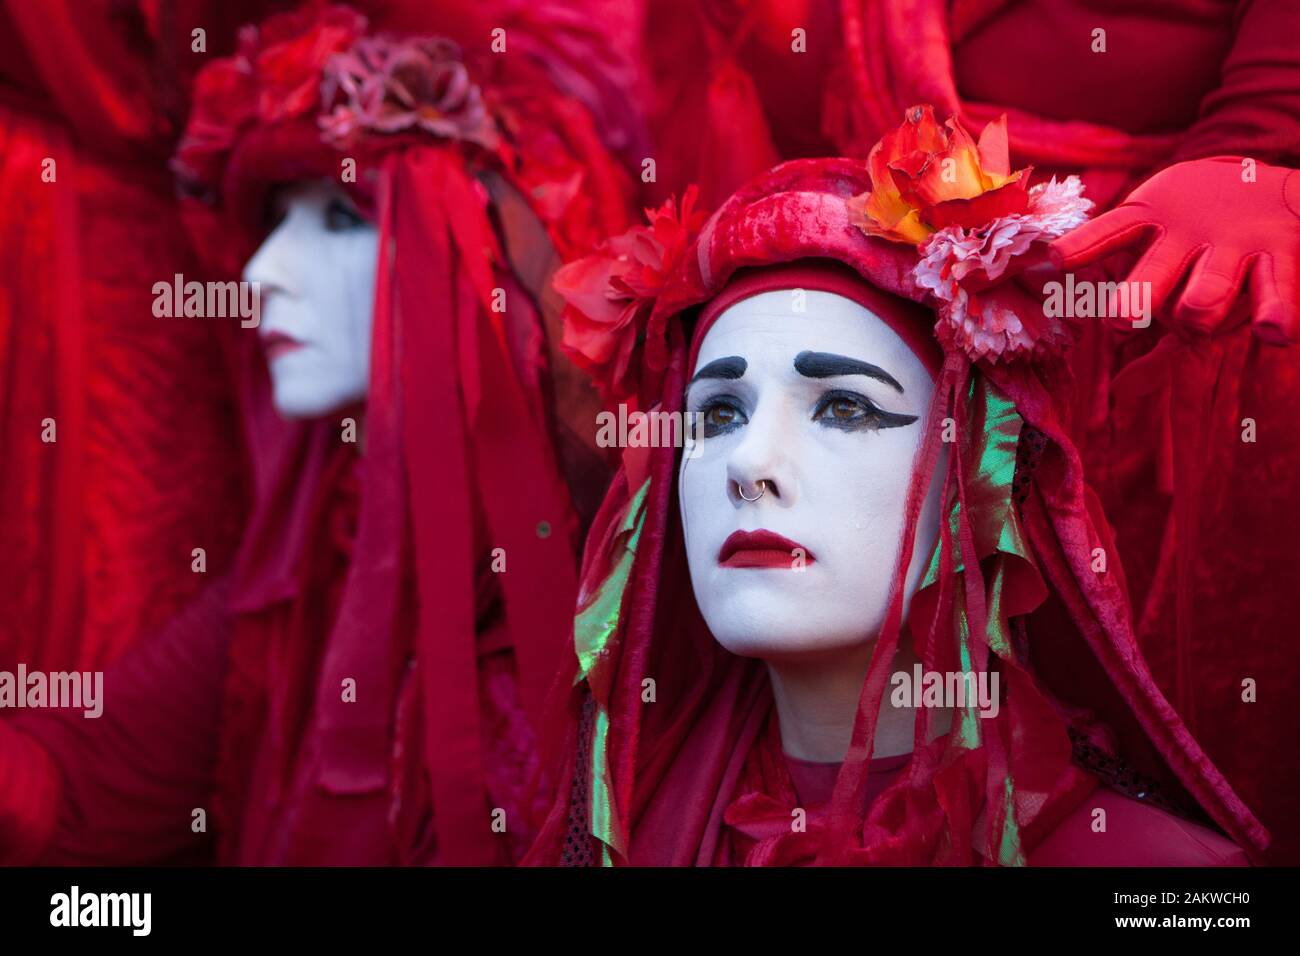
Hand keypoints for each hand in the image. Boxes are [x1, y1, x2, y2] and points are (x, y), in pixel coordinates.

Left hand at [1049, 157, 1299, 343]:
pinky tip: (1274, 334)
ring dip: (1201, 303)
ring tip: (1196, 318)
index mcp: (1149, 221)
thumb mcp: (1165, 253)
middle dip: (1140, 294)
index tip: (1056, 257)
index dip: (1084, 245)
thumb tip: (1121, 390)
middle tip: (1124, 317)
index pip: (1112, 231)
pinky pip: (1279, 287)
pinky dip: (1278, 311)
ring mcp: (1232, 245)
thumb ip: (1137, 300)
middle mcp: (1187, 236)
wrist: (1272, 185)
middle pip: (1157, 271)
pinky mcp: (1280, 253)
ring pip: (1211, 285)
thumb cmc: (1198, 237)